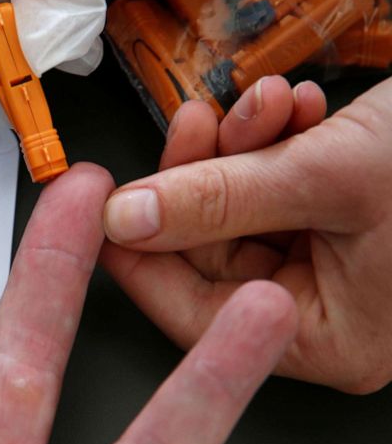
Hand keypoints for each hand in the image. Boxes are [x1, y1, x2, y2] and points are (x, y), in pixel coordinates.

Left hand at [102, 75, 391, 393]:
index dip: (139, 252)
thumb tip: (125, 218)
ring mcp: (336, 265)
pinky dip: (276, 143)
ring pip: (240, 208)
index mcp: (330, 338)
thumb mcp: (326, 176)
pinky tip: (295, 109)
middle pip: (212, 247)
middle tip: (198, 123)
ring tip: (263, 105)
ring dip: (242, 147)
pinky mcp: (341, 219)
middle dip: (202, 173)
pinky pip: (277, 187)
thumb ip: (217, 198)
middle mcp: (329, 312)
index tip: (102, 205)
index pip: (194, 310)